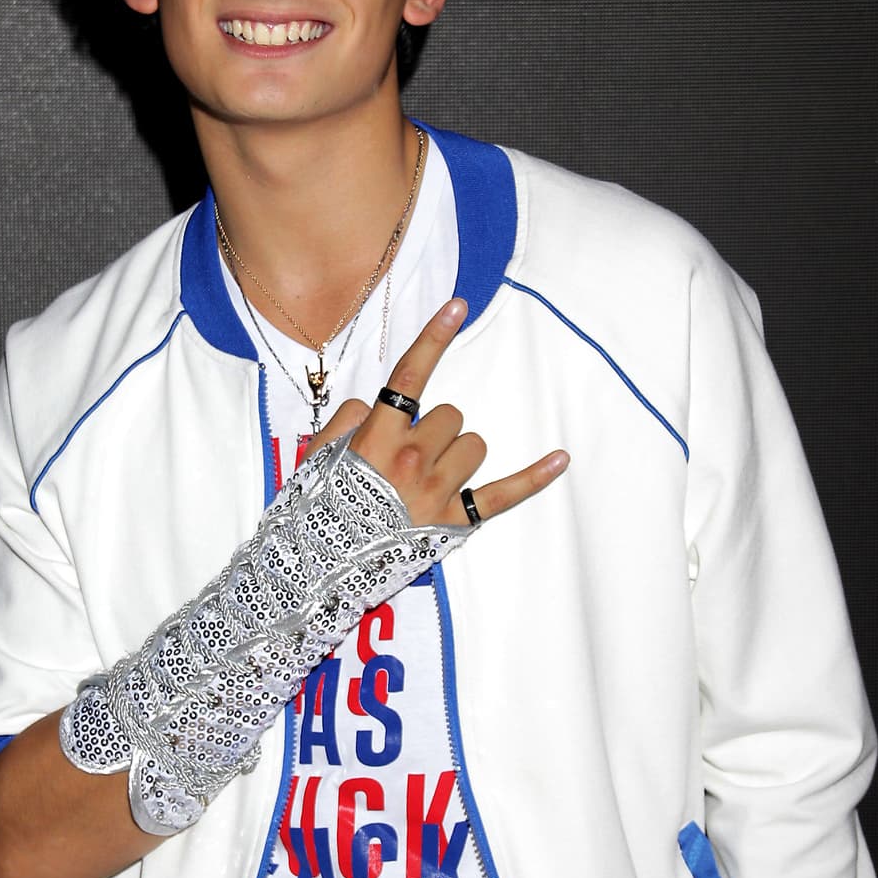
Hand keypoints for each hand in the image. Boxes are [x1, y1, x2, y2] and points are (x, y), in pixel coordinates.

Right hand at [311, 297, 567, 525]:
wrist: (321, 571)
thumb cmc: (317, 513)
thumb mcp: (316, 458)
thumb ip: (346, 421)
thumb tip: (374, 406)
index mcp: (378, 438)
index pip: (410, 376)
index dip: (433, 338)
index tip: (457, 306)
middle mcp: (412, 459)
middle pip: (451, 415)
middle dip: (435, 429)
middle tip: (408, 458)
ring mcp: (437, 491)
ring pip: (474, 445)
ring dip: (457, 454)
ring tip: (429, 480)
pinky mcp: (455, 520)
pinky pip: (503, 494)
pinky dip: (534, 477)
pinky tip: (560, 459)